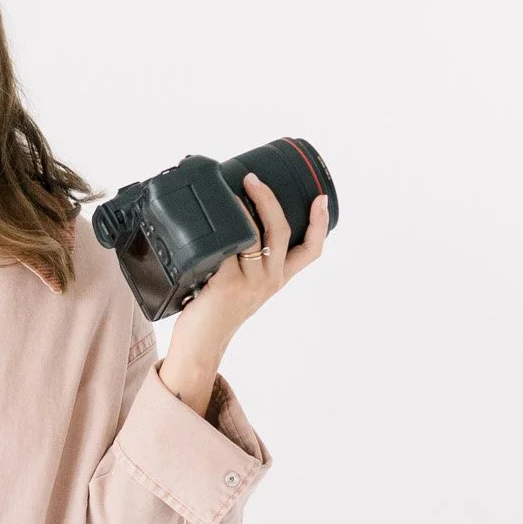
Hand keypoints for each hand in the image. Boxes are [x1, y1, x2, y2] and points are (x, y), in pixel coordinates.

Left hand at [168, 173, 330, 367]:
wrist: (201, 344)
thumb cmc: (217, 311)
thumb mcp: (243, 285)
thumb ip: (245, 259)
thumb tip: (231, 221)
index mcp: (278, 278)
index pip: (311, 251)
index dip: (320, 224)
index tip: (321, 199)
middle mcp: (269, 280)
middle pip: (282, 232)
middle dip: (269, 200)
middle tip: (252, 179)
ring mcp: (250, 283)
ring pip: (254, 236)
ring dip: (242, 210)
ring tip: (229, 192)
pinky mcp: (226, 285)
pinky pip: (225, 249)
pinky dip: (218, 232)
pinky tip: (208, 220)